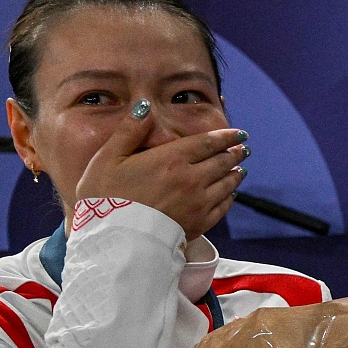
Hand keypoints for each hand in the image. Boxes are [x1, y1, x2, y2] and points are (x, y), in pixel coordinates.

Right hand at [71, 113, 248, 238]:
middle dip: (234, 153)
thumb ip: (129, 131)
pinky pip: (223, 207)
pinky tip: (230, 194)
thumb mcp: (107, 158)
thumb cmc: (105, 199)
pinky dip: (230, 197)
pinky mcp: (200, 224)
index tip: (239, 133)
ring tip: (240, 169)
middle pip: (222, 162)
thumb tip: (145, 106)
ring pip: (227, 184)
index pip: (208, 143)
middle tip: (243, 149)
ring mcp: (198, 203)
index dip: (226, 136)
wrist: (115, 241)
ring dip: (236, 174)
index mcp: (171, 159)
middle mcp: (191, 179)